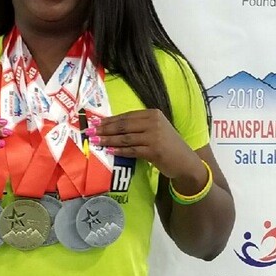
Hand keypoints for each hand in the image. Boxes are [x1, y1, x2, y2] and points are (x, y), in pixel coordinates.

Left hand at [87, 109, 204, 182]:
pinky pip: (132, 150)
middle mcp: (154, 122)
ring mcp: (155, 136)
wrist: (185, 162)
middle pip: (123, 125)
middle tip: (89, 132)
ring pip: (125, 138)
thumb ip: (138, 127)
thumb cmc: (167, 146)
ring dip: (108, 140)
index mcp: (153, 114)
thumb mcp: (155, 130)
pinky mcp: (154, 150)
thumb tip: (111, 127)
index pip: (126, 116)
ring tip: (95, 142)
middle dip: (105, 129)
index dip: (109, 120)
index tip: (94, 123)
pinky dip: (120, 150)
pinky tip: (110, 151)